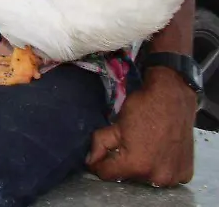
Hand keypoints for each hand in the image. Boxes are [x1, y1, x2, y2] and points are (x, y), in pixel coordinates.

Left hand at [87, 68, 195, 186]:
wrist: (173, 98)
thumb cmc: (143, 109)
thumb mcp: (115, 126)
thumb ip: (100, 145)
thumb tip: (91, 161)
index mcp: (136, 165)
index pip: (107, 174)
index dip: (99, 164)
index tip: (98, 156)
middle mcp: (157, 177)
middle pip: (128, 178)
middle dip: (121, 165)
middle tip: (125, 147)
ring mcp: (173, 177)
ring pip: (146, 179)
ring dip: (142, 168)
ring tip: (142, 149)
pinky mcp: (186, 173)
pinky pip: (166, 177)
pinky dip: (160, 168)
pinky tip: (158, 153)